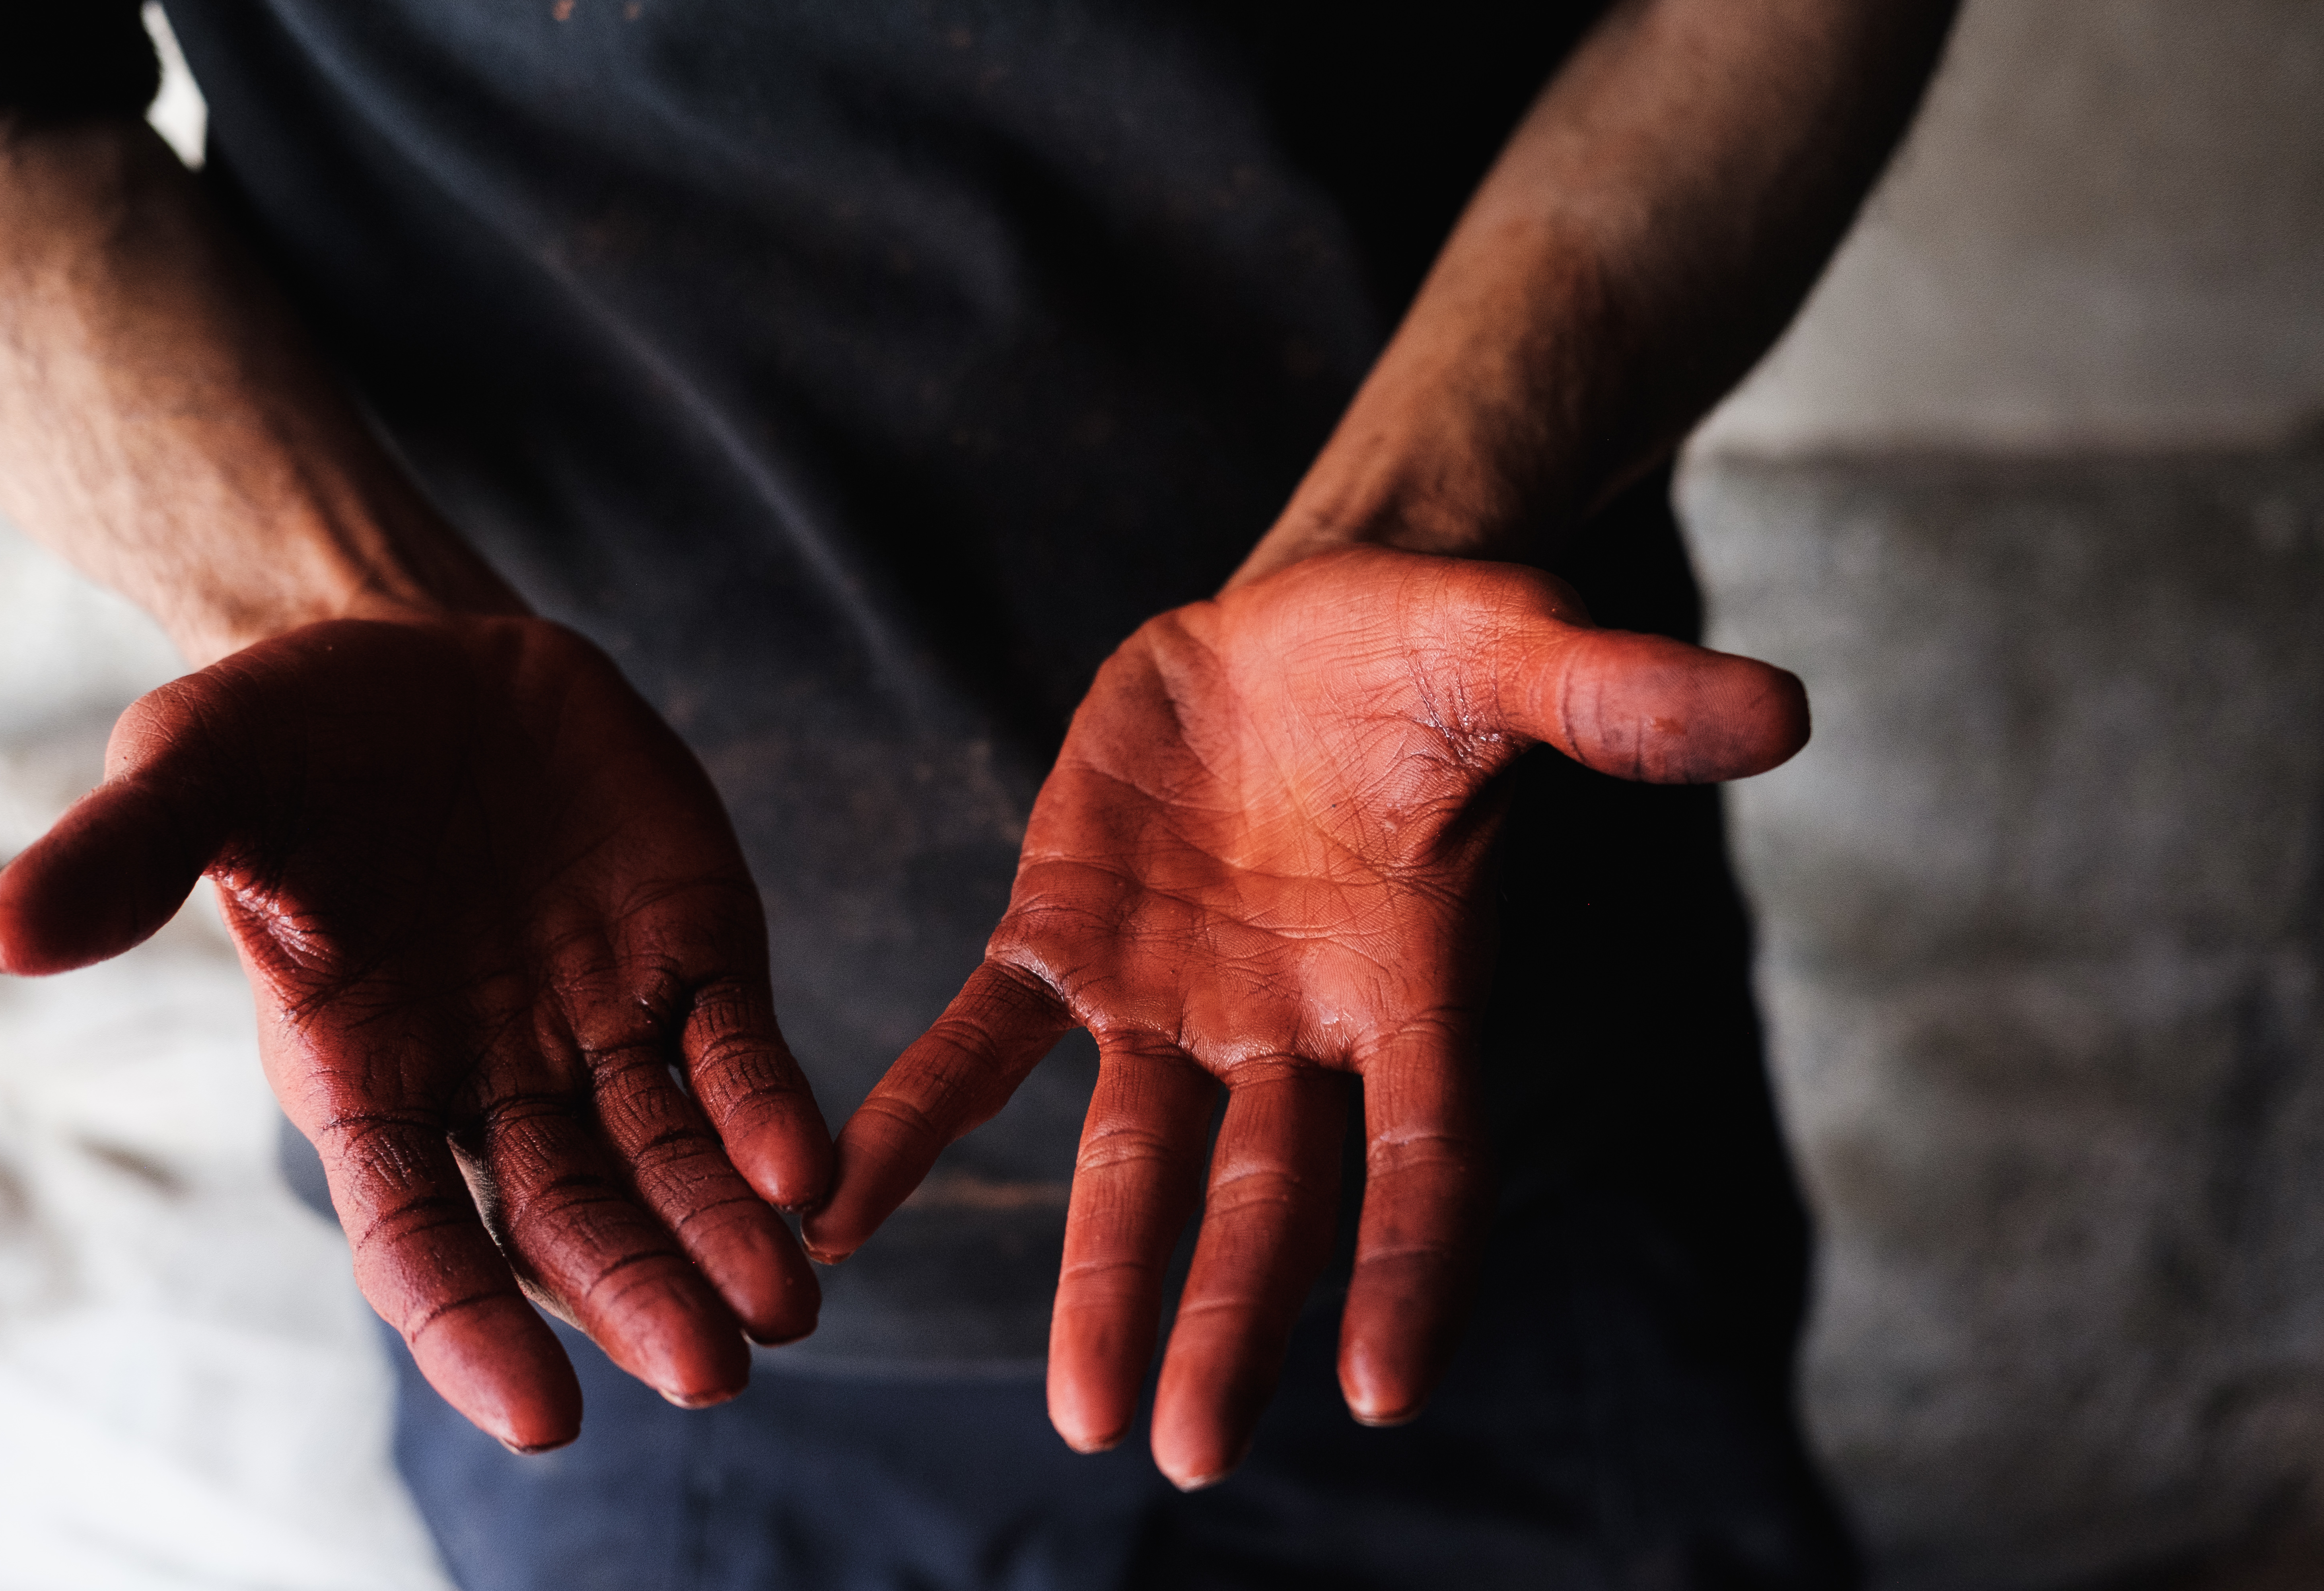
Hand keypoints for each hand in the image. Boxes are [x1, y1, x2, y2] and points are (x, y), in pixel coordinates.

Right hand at [0, 617, 829, 1451]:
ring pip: (671, 1158)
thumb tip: (10, 933)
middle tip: (713, 1373)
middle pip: (570, 1219)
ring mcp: (602, 1020)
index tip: (545, 1418)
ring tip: (791, 1305)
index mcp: (366, 1077)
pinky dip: (773, 1108)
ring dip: (728, 1235)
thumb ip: (129, 856)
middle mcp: (493, 1076)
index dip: (472, 1328)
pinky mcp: (691, 947)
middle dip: (638, 1296)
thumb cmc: (285, 736)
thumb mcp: (195, 771)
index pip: (417, 1237)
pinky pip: (738, 1048)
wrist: (412, 652)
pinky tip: (816, 1167)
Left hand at [804, 546, 1805, 1485]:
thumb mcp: (1519, 653)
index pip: (1424, 1154)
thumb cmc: (1429, 652)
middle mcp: (1290, 1025)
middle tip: (1183, 1444)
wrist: (1299, 624)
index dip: (1409, 1264)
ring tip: (1077, 1405)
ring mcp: (1167, 995)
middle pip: (1267, 1196)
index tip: (1381, 1387)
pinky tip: (842, 1203)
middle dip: (1229, 1314)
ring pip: (1128, 1158)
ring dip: (1098, 1274)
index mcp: (1410, 985)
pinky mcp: (1060, 938)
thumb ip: (1622, 700)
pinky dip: (917, 1121)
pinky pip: (980, 1048)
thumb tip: (1784, 710)